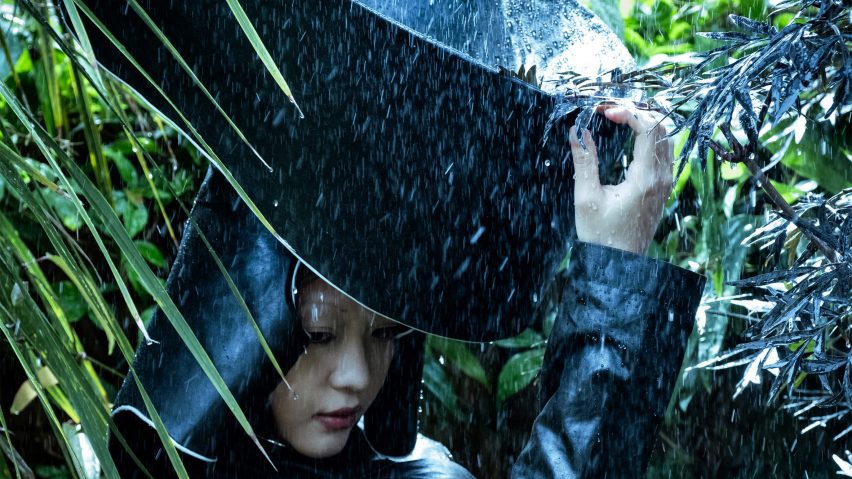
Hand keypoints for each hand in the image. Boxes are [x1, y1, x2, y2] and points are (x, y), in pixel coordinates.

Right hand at [570, 106, 673, 254]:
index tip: (604, 112)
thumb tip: (577, 132)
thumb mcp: (586, 198)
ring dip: (646, 122)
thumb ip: (584, 162)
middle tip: (610, 111)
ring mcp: (665, 183)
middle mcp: (661, 178)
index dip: (627, 113)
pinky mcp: (662, 188)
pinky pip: (665, 152)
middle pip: (662, 127)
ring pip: (667, 138)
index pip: (648, 128)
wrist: (618, 264)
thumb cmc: (601, 235)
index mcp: (645, 179)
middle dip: (637, 111)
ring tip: (620, 118)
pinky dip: (651, 136)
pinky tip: (631, 136)